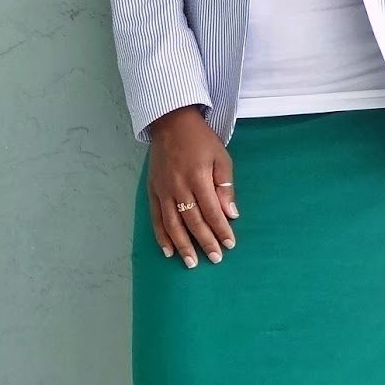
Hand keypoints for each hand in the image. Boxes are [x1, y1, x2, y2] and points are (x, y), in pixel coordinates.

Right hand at [146, 106, 238, 268]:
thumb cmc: (201, 140)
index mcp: (198, 177)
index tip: (230, 244)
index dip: (221, 229)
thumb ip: (225, 186)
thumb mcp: (221, 157)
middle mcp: (179, 186)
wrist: (170, 122)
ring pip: (172, 224)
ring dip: (182, 245)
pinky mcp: (153, 190)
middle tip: (215, 258)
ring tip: (191, 262)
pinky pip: (156, 218)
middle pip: (193, 221)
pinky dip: (161, 236)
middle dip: (205, 242)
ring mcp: (163, 190)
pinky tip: (168, 250)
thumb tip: (231, 213)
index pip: (212, 211)